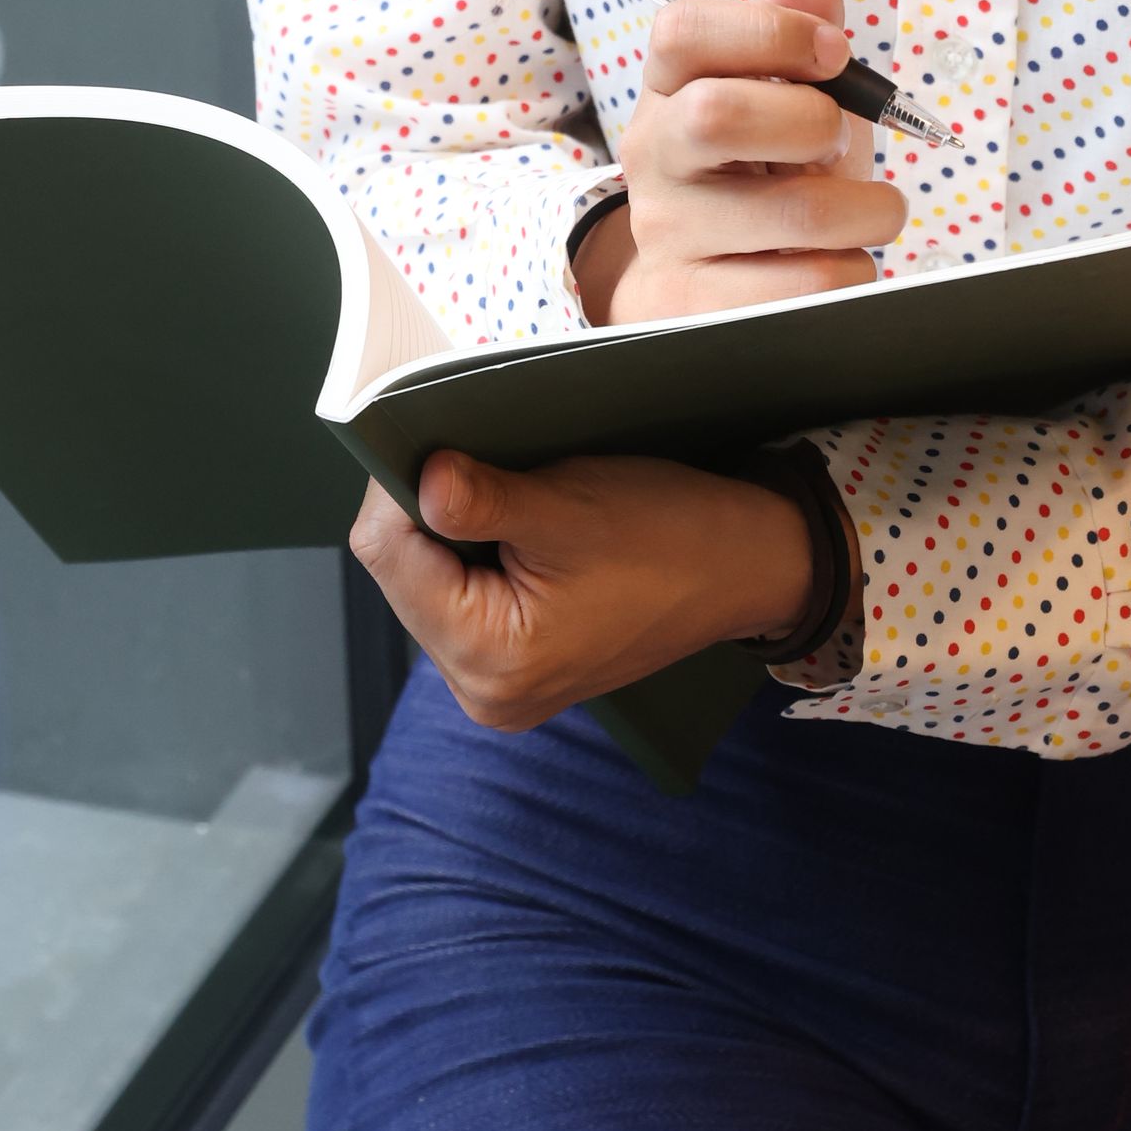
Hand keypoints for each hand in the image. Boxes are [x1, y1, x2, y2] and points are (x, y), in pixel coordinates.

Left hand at [350, 448, 821, 729]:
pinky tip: (517, 525)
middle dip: (426, 510)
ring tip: (507, 494)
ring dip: (452, 529)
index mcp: (489, 661)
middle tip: (477, 460)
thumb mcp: (568, 506)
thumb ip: (481, 498)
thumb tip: (416, 477)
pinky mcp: (516, 666)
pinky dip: (477, 551)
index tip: (436, 440)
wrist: (744, 567)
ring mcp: (498, 684)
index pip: (387, 555)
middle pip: (400, 571)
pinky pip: (462, 596)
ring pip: (427, 580)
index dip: (398, 485)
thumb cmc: (670, 538)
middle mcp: (482, 690)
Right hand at [576, 0, 905, 327]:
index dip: (771, 30)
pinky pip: (804, 288)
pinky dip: (853, 270)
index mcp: (670, 89)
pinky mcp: (695, 308)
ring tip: (868, 213)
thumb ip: (796, 31)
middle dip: (814, 125)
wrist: (699, 288)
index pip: (684, 32)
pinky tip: (839, 261)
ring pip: (792, 212)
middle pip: (717, 115)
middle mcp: (656, 157)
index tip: (834, 54)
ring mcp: (669, 234)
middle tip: (839, 145)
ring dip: (866, 210)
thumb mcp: (783, 100)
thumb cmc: (759, 178)